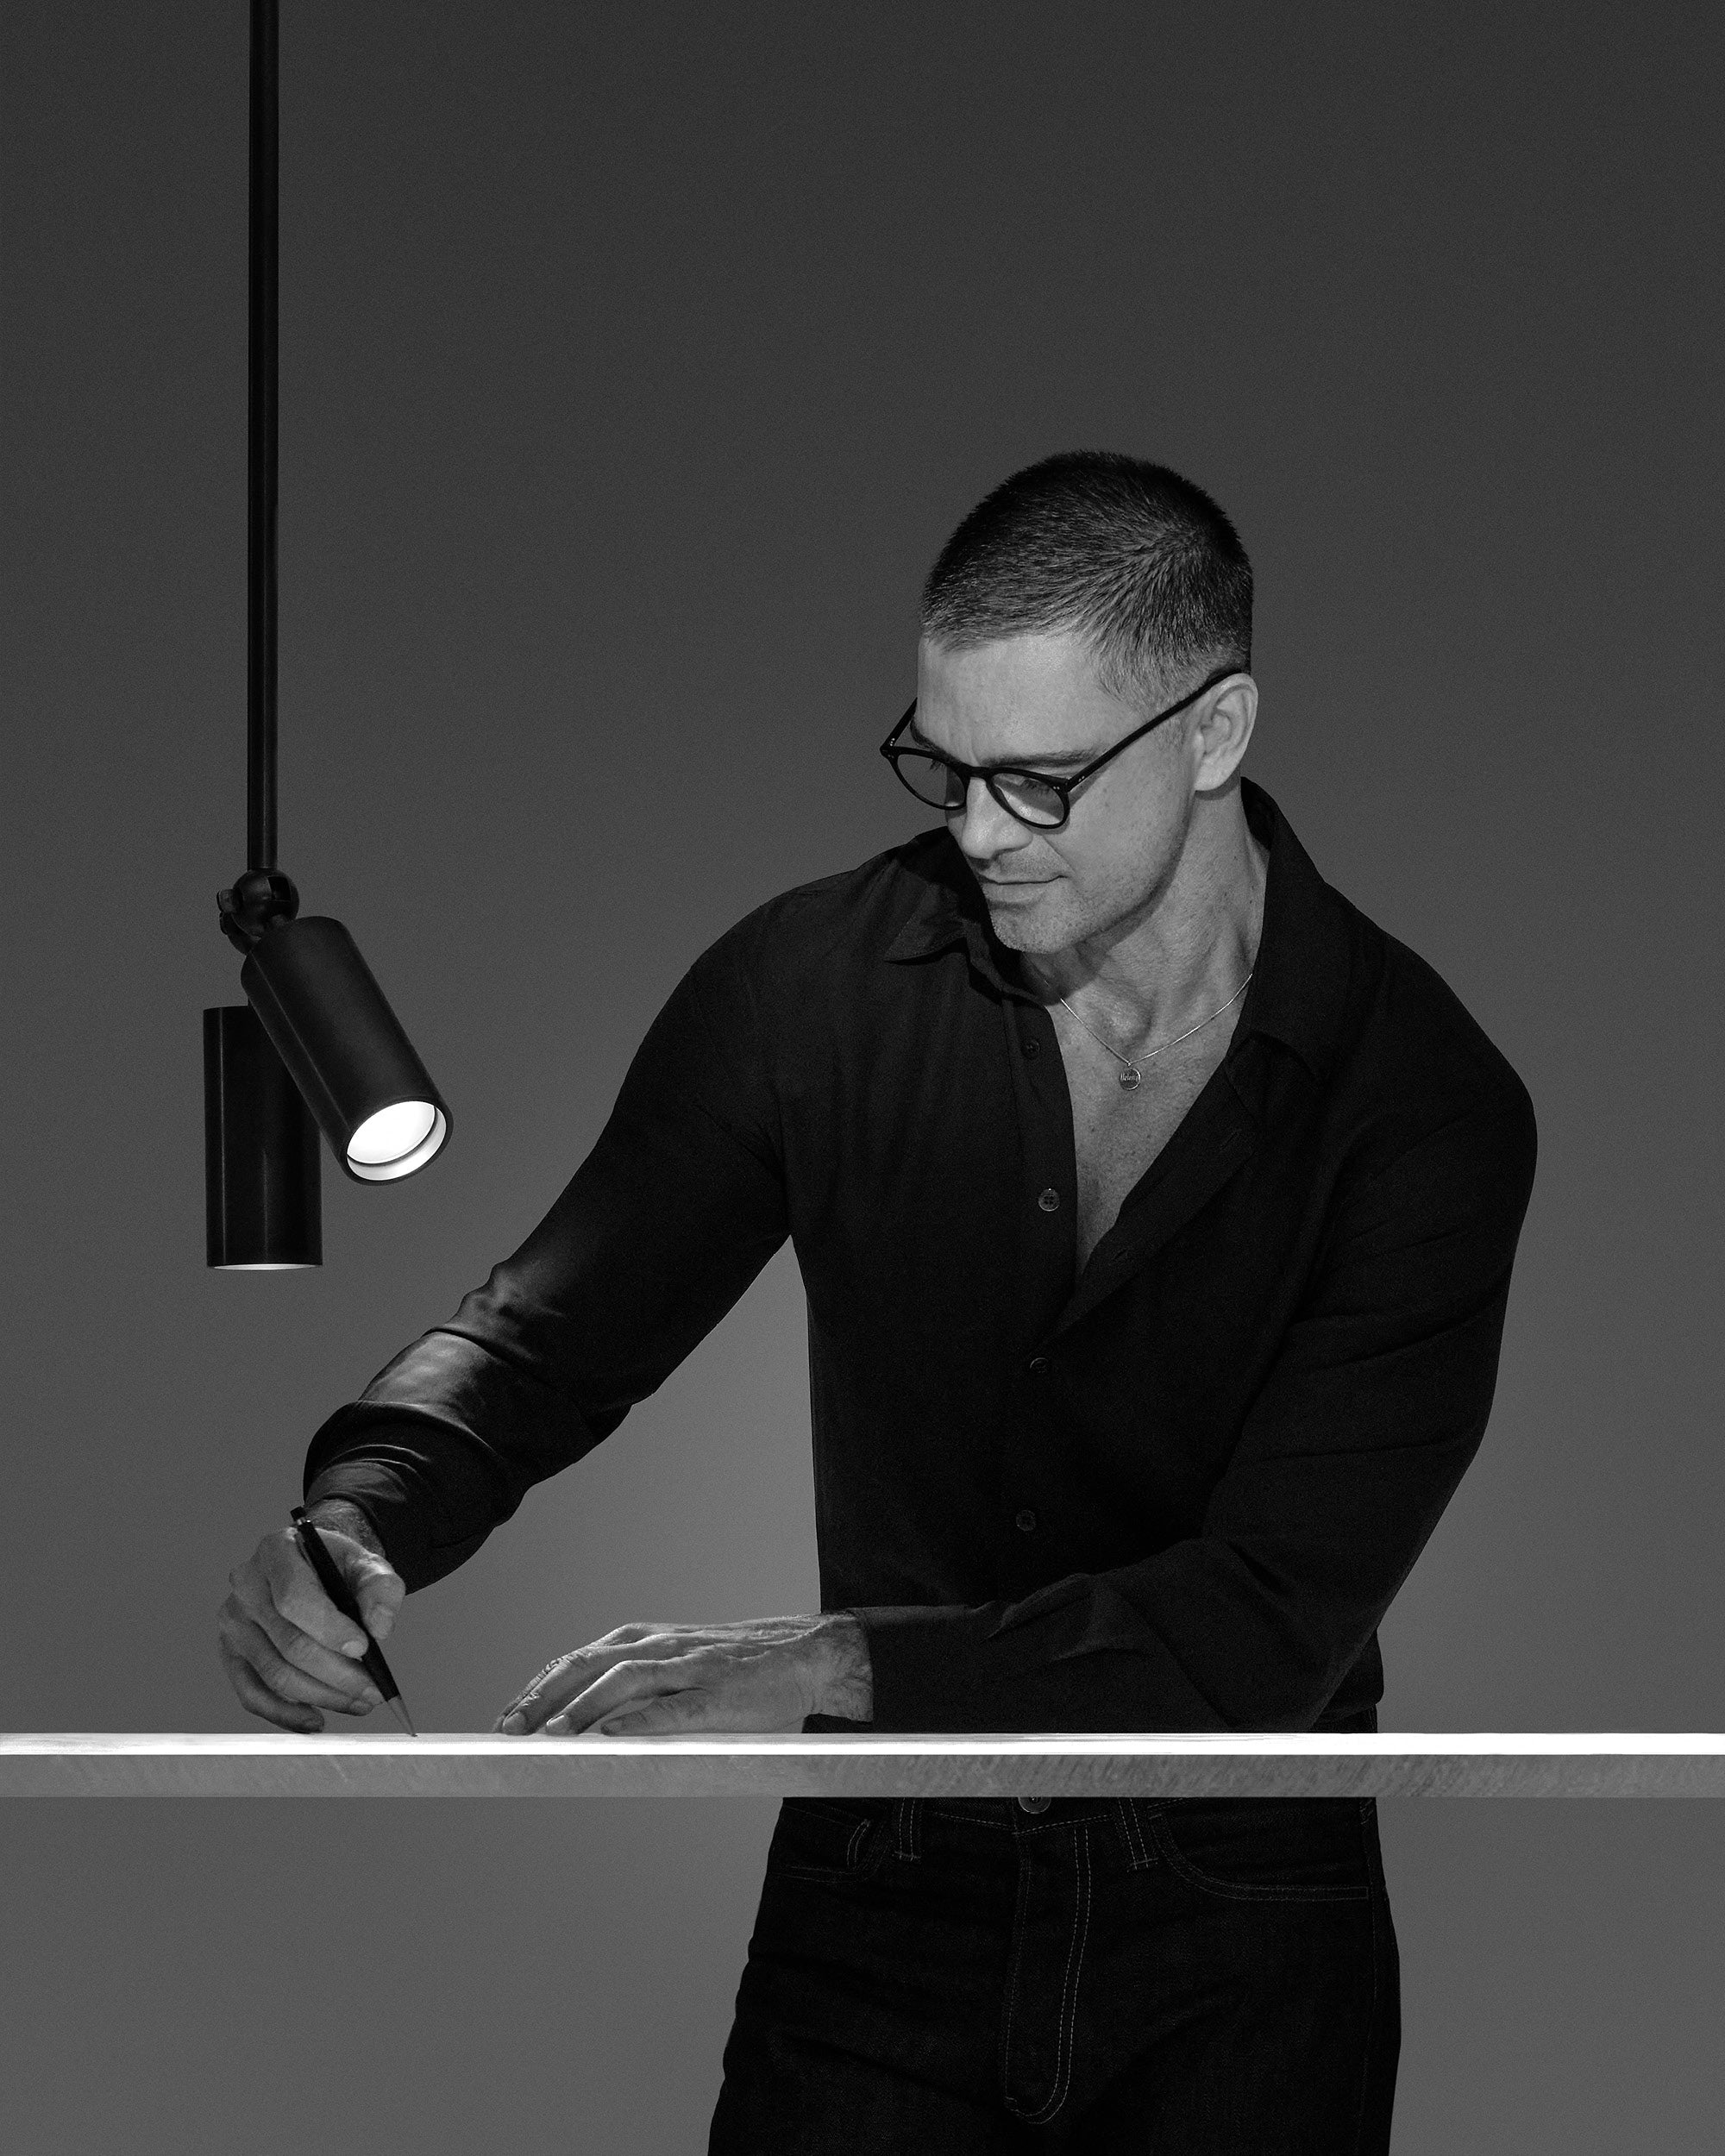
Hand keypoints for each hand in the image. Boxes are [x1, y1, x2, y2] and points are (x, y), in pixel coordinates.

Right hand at [217, 1506, 405, 1731]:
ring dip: (321, 1697)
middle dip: (337, 1674)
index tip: (364, 1649)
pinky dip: (285, 1714)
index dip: (329, 1628)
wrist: (314, 1568)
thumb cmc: (339, 1567)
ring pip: (275, 1674)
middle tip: (373, 1691)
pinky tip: (316, 1720)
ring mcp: (234, 1622)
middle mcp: (246, 1586)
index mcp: (276, 1552)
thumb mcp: (367, 1564)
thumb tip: (380, 1628)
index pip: (294, 1598)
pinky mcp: (232, 1654)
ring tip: (359, 1703)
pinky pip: (252, 1694)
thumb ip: (381, 1589)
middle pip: (288, 1643)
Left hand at [493, 1613, 873, 1736]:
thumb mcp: (678, 1664)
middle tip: (509, 1730)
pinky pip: (674, 1706)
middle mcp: (662, 1646)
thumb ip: (637, 1687)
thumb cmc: (737, 1667)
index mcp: (647, 1640)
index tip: (506, 1717)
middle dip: (544, 1697)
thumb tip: (587, 1723)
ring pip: (624, 1680)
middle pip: (589, 1664)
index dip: (537, 1687)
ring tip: (550, 1735)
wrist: (805, 1654)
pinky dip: (639, 1719)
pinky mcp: (719, 1691)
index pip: (578, 1659)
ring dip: (582, 1708)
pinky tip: (611, 1736)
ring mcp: (690, 1666)